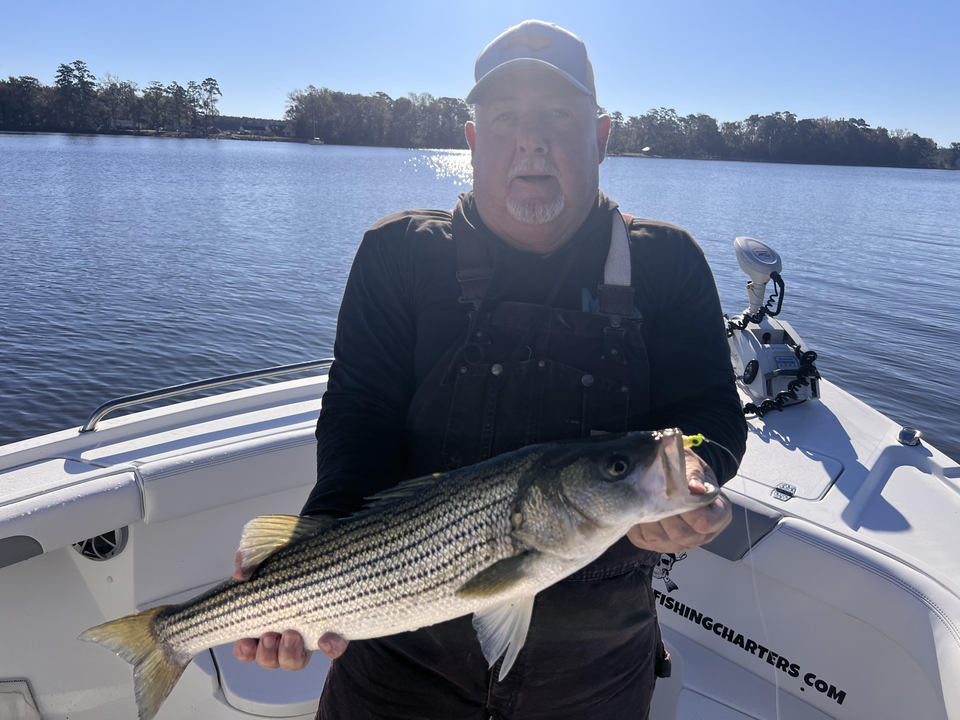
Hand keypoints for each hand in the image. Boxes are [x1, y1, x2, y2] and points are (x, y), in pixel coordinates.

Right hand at [231, 550, 348, 666]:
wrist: (336, 547)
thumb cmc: (297, 554)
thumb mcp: (269, 550)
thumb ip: (251, 558)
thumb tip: (240, 574)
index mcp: (269, 617)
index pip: (251, 645)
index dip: (245, 650)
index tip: (246, 641)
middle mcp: (288, 631)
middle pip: (272, 659)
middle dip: (267, 653)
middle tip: (271, 635)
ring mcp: (312, 632)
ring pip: (295, 661)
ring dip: (289, 654)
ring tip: (292, 634)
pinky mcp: (336, 629)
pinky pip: (334, 648)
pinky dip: (329, 648)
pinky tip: (325, 639)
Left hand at [627, 449, 731, 552]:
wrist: (676, 475)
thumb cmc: (688, 470)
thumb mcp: (694, 465)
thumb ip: (695, 474)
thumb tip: (695, 487)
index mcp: (718, 515)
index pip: (707, 523)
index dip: (692, 511)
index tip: (679, 494)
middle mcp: (701, 535)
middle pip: (682, 535)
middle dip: (665, 514)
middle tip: (654, 494)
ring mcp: (679, 543)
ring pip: (660, 540)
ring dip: (648, 519)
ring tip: (643, 499)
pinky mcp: (657, 545)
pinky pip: (643, 540)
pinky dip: (636, 523)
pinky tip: (636, 507)